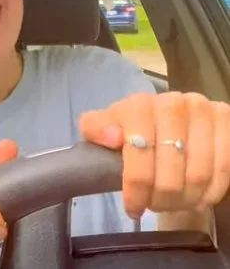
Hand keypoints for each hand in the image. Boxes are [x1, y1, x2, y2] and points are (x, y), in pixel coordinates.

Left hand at [79, 92, 229, 219]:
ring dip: (184, 200)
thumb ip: (96, 129)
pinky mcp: (227, 122)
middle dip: (160, 199)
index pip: (139, 152)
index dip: (136, 186)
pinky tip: (196, 198)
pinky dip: (209, 193)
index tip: (133, 207)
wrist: (165, 119)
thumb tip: (112, 137)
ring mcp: (204, 111)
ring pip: (198, 175)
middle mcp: (174, 103)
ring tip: (172, 204)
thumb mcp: (104, 127)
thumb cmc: (130, 128)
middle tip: (154, 206)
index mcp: (140, 104)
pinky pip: (224, 170)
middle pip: (170, 172)